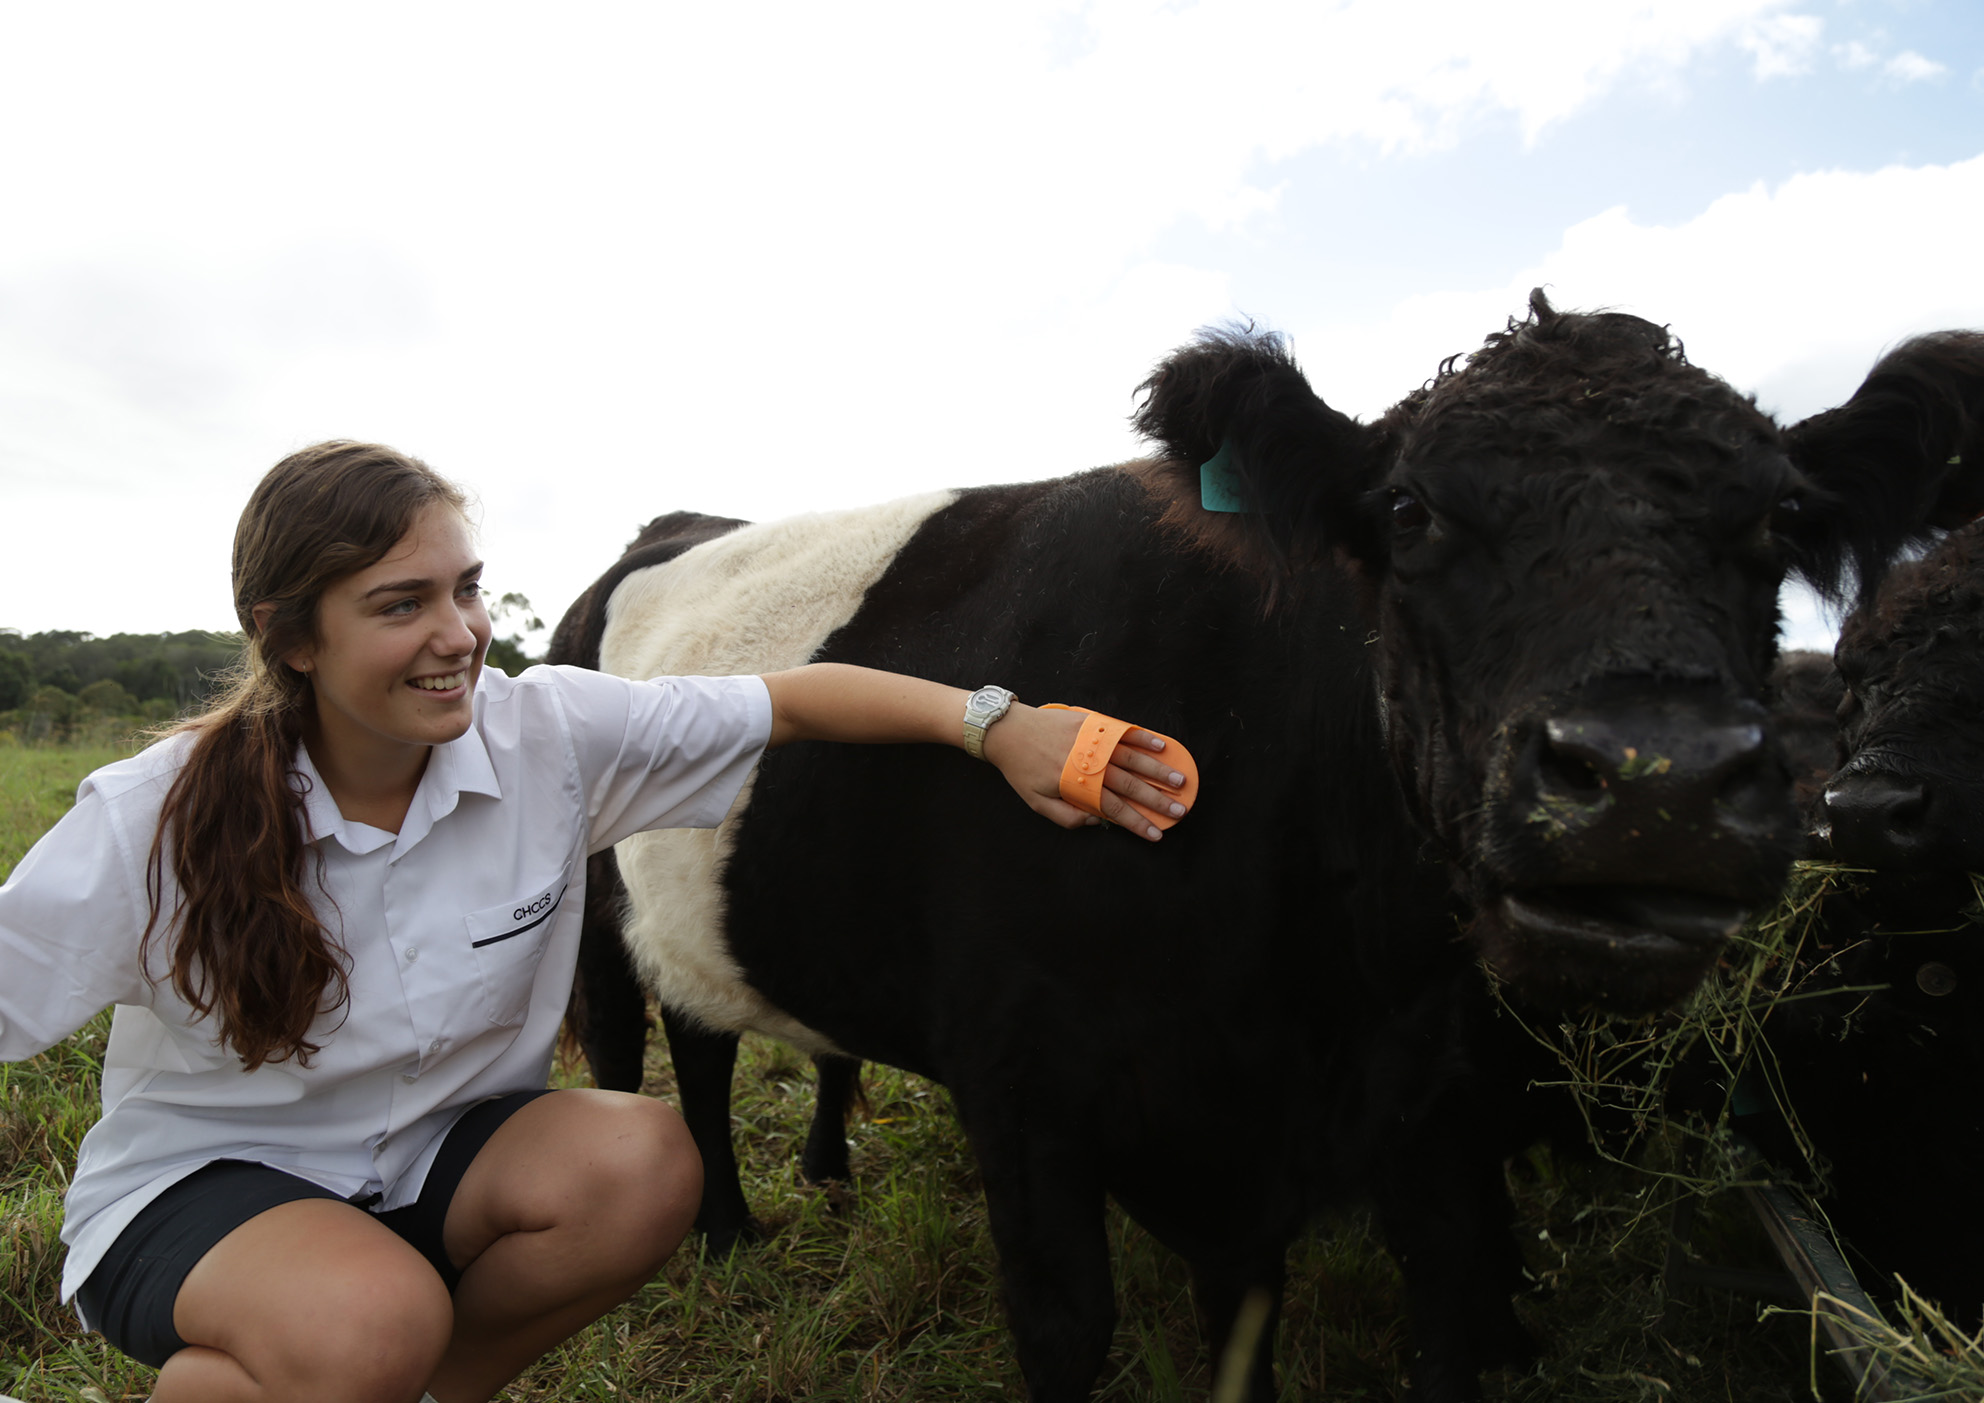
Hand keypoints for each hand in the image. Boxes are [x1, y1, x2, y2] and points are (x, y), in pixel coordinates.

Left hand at [980, 703, 1192, 841]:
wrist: (1007, 730)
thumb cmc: (1022, 769)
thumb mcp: (1037, 802)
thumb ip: (1066, 816)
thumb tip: (1095, 821)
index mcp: (1078, 785)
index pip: (1115, 808)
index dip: (1137, 823)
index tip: (1156, 834)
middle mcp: (1090, 763)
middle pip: (1131, 785)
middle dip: (1157, 800)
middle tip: (1180, 809)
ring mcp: (1093, 740)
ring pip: (1133, 758)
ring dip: (1158, 771)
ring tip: (1179, 780)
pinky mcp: (1091, 722)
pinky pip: (1122, 730)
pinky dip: (1143, 737)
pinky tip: (1162, 745)